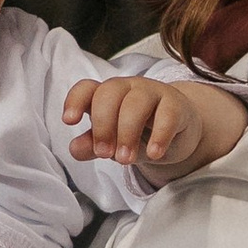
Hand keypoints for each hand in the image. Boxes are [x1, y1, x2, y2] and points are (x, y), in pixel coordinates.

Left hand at [64, 70, 247, 182]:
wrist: (178, 131)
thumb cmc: (139, 132)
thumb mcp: (113, 141)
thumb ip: (92, 144)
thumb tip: (75, 149)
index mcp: (106, 94)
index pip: (87, 88)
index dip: (75, 100)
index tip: (70, 121)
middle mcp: (127, 88)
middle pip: (109, 94)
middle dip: (103, 125)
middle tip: (104, 154)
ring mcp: (153, 93)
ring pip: (136, 102)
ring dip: (127, 132)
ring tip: (125, 160)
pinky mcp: (176, 105)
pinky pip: (167, 115)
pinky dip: (159, 135)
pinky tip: (154, 153)